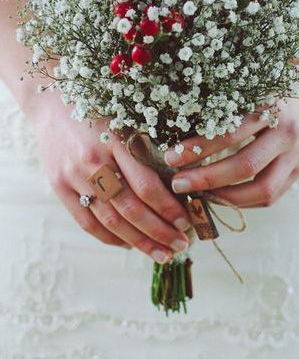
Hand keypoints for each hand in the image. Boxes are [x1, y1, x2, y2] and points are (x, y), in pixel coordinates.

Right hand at [29, 91, 190, 262]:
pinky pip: (87, 222)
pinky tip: (130, 244)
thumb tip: (179, 188)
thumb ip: (147, 152)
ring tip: (161, 253)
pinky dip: (110, 238)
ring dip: (139, 242)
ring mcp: (73, 177)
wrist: (52, 105)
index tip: (187, 222)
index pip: (146, 185)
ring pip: (110, 221)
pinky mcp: (59, 187)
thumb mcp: (127, 121)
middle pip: (130, 209)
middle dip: (159, 232)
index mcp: (115, 140)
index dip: (168, 208)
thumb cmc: (100, 111)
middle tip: (181, 245)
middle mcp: (93, 161)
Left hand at [164, 99, 298, 207]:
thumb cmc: (259, 89)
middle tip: (178, 183)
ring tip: (197, 196)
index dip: (198, 149)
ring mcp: (296, 153)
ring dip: (225, 197)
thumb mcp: (241, 90)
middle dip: (207, 179)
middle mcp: (287, 131)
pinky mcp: (297, 170)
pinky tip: (220, 197)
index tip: (170, 157)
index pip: (229, 134)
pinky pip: (269, 196)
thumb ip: (217, 109)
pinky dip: (242, 201)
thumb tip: (175, 136)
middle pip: (245, 165)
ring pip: (261, 188)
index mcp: (270, 106)